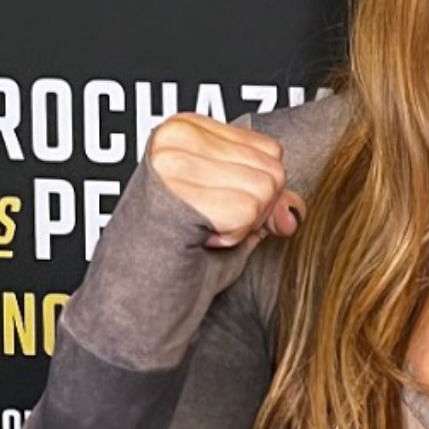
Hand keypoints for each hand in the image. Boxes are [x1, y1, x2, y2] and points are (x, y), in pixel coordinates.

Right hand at [147, 114, 303, 251]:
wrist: (135, 300)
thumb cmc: (177, 257)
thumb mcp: (232, 213)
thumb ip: (267, 196)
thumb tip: (294, 207)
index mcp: (186, 128)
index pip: (271, 150)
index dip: (254, 190)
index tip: (212, 207)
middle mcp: (175, 137)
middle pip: (273, 169)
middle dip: (251, 208)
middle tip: (205, 224)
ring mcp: (172, 162)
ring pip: (265, 190)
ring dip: (240, 224)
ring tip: (198, 231)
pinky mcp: (177, 193)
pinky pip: (248, 212)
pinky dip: (231, 237)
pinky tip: (196, 240)